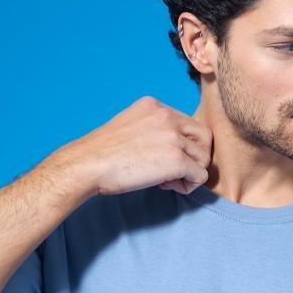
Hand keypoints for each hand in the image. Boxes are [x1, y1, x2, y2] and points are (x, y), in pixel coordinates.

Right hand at [49, 95, 212, 199]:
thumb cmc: (102, 154)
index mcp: (155, 106)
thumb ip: (152, 131)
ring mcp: (173, 137)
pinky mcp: (176, 159)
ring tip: (166, 181)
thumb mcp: (129, 128)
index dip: (182, 145)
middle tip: (172, 171)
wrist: (88, 164)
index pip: (188, 124)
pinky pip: (200, 176)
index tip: (161, 159)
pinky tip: (166, 186)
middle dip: (194, 157)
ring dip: (189, 173)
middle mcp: (167, 116)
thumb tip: (171, 151)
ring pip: (203, 158)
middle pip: (204, 137)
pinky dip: (188, 186)